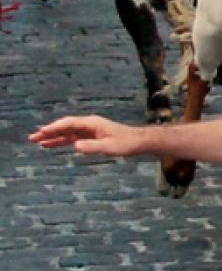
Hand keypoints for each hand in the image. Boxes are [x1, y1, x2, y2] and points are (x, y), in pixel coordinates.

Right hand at [30, 116, 150, 156]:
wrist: (140, 142)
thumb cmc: (127, 143)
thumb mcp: (110, 147)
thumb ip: (92, 147)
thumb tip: (75, 146)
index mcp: (92, 123)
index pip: (68, 123)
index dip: (54, 128)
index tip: (42, 132)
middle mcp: (89, 124)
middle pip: (65, 126)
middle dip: (49, 132)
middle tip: (32, 138)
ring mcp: (90, 130)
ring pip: (67, 133)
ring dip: (53, 137)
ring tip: (38, 142)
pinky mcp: (92, 137)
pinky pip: (73, 138)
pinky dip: (63, 141)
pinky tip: (53, 145)